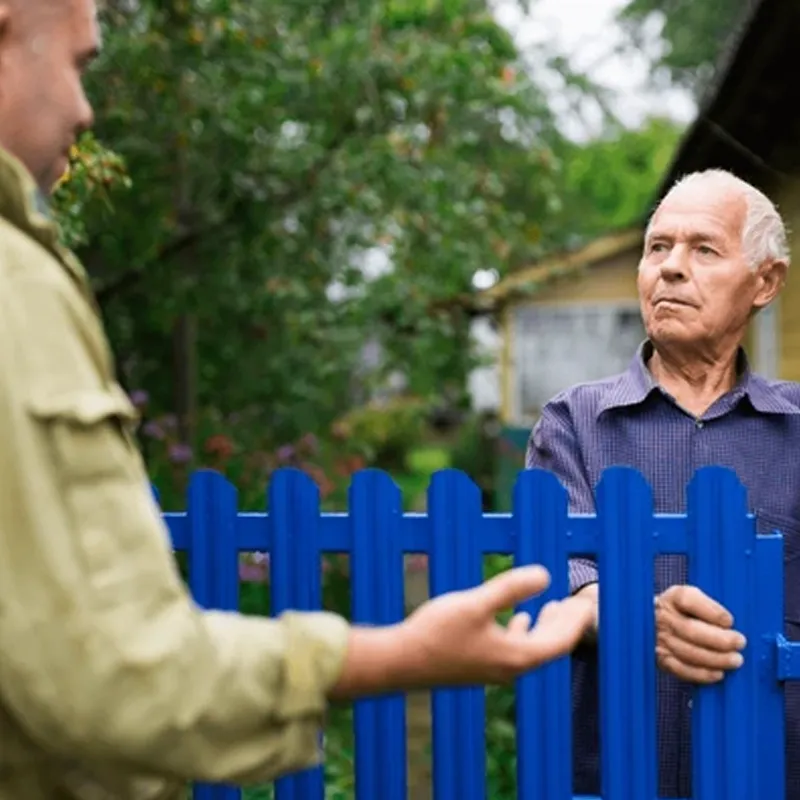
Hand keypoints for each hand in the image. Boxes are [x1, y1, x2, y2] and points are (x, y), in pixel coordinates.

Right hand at [398, 565, 595, 685]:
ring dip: (547, 626)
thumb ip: (510, 587)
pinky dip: (525, 631)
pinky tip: (518, 618)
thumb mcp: (475, 603)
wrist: (401, 661)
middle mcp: (510, 668)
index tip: (590, 601)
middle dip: (568, 622)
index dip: (577, 619)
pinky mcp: (480, 665)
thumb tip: (546, 575)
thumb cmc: (437, 632)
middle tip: (582, 601)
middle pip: (551, 646)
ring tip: (556, 606)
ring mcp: (495, 669)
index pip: (560, 640)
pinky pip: (516, 649)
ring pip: (533, 648)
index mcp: (516, 656)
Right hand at [655, 585, 745, 683]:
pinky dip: (701, 674)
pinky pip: (680, 669)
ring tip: (735, 660)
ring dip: (715, 659)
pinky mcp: (662, 659)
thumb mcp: (694, 600)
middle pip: (690, 629)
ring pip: (688, 652)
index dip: (710, 611)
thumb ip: (710, 607)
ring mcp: (661, 639)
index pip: (687, 599)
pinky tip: (718, 674)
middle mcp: (664, 618)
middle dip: (718, 639)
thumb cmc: (685, 613)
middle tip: (739, 643)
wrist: (658, 624)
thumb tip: (732, 625)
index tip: (729, 620)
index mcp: (673, 598)